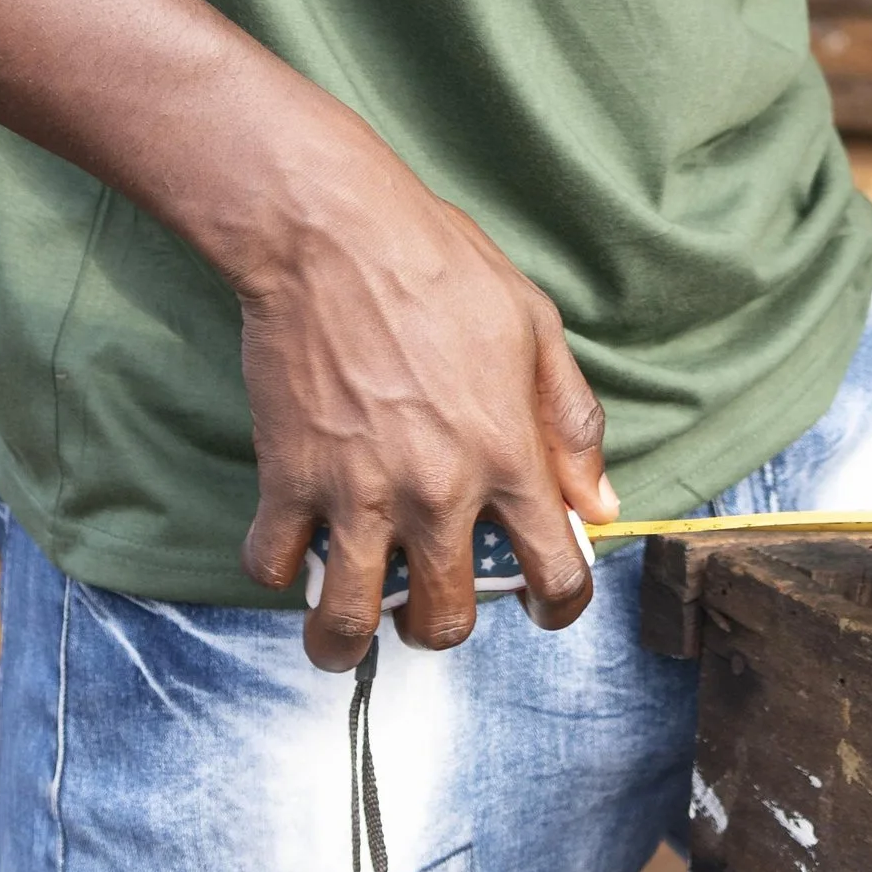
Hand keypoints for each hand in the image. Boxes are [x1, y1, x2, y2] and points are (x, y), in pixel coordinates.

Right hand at [234, 116, 612, 668]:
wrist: (333, 232)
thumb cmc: (439, 264)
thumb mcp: (533, 325)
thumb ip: (570, 421)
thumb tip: (598, 503)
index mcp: (506, 455)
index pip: (555, 573)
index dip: (558, 605)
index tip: (541, 604)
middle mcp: (436, 491)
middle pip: (446, 619)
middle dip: (443, 625)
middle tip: (430, 597)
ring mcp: (357, 492)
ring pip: (350, 623)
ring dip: (348, 639)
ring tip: (346, 624)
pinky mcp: (288, 478)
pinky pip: (274, 564)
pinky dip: (279, 565)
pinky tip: (293, 538)